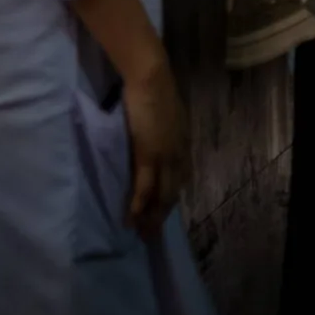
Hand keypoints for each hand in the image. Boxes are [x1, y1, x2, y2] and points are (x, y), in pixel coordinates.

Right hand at [121, 64, 189, 236]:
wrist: (151, 78)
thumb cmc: (153, 93)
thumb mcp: (162, 119)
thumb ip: (161, 134)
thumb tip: (153, 144)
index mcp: (183, 145)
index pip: (179, 180)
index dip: (170, 200)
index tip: (161, 215)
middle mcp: (179, 154)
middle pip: (173, 192)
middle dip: (161, 215)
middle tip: (151, 235)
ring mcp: (166, 155)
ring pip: (161, 194)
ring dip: (151, 216)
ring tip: (141, 234)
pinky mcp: (148, 154)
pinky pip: (144, 186)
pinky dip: (139, 205)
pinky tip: (132, 219)